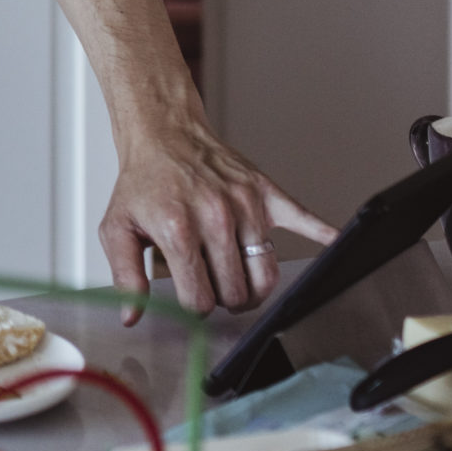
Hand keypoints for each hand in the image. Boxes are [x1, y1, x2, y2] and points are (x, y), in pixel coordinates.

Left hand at [100, 111, 338, 324]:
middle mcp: (216, 217)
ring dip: (254, 287)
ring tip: (238, 280)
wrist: (163, 134)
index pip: (201, 300)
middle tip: (212, 285)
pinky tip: (334, 244)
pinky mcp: (267, 193)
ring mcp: (246, 204)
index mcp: (179, 230)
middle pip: (238, 293)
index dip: (194, 307)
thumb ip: (126, 276)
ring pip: (267, 274)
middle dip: (224, 298)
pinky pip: (305, 218)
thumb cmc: (143, 182)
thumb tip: (131, 316)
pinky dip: (322, 234)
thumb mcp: (117, 228)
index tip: (191, 295)